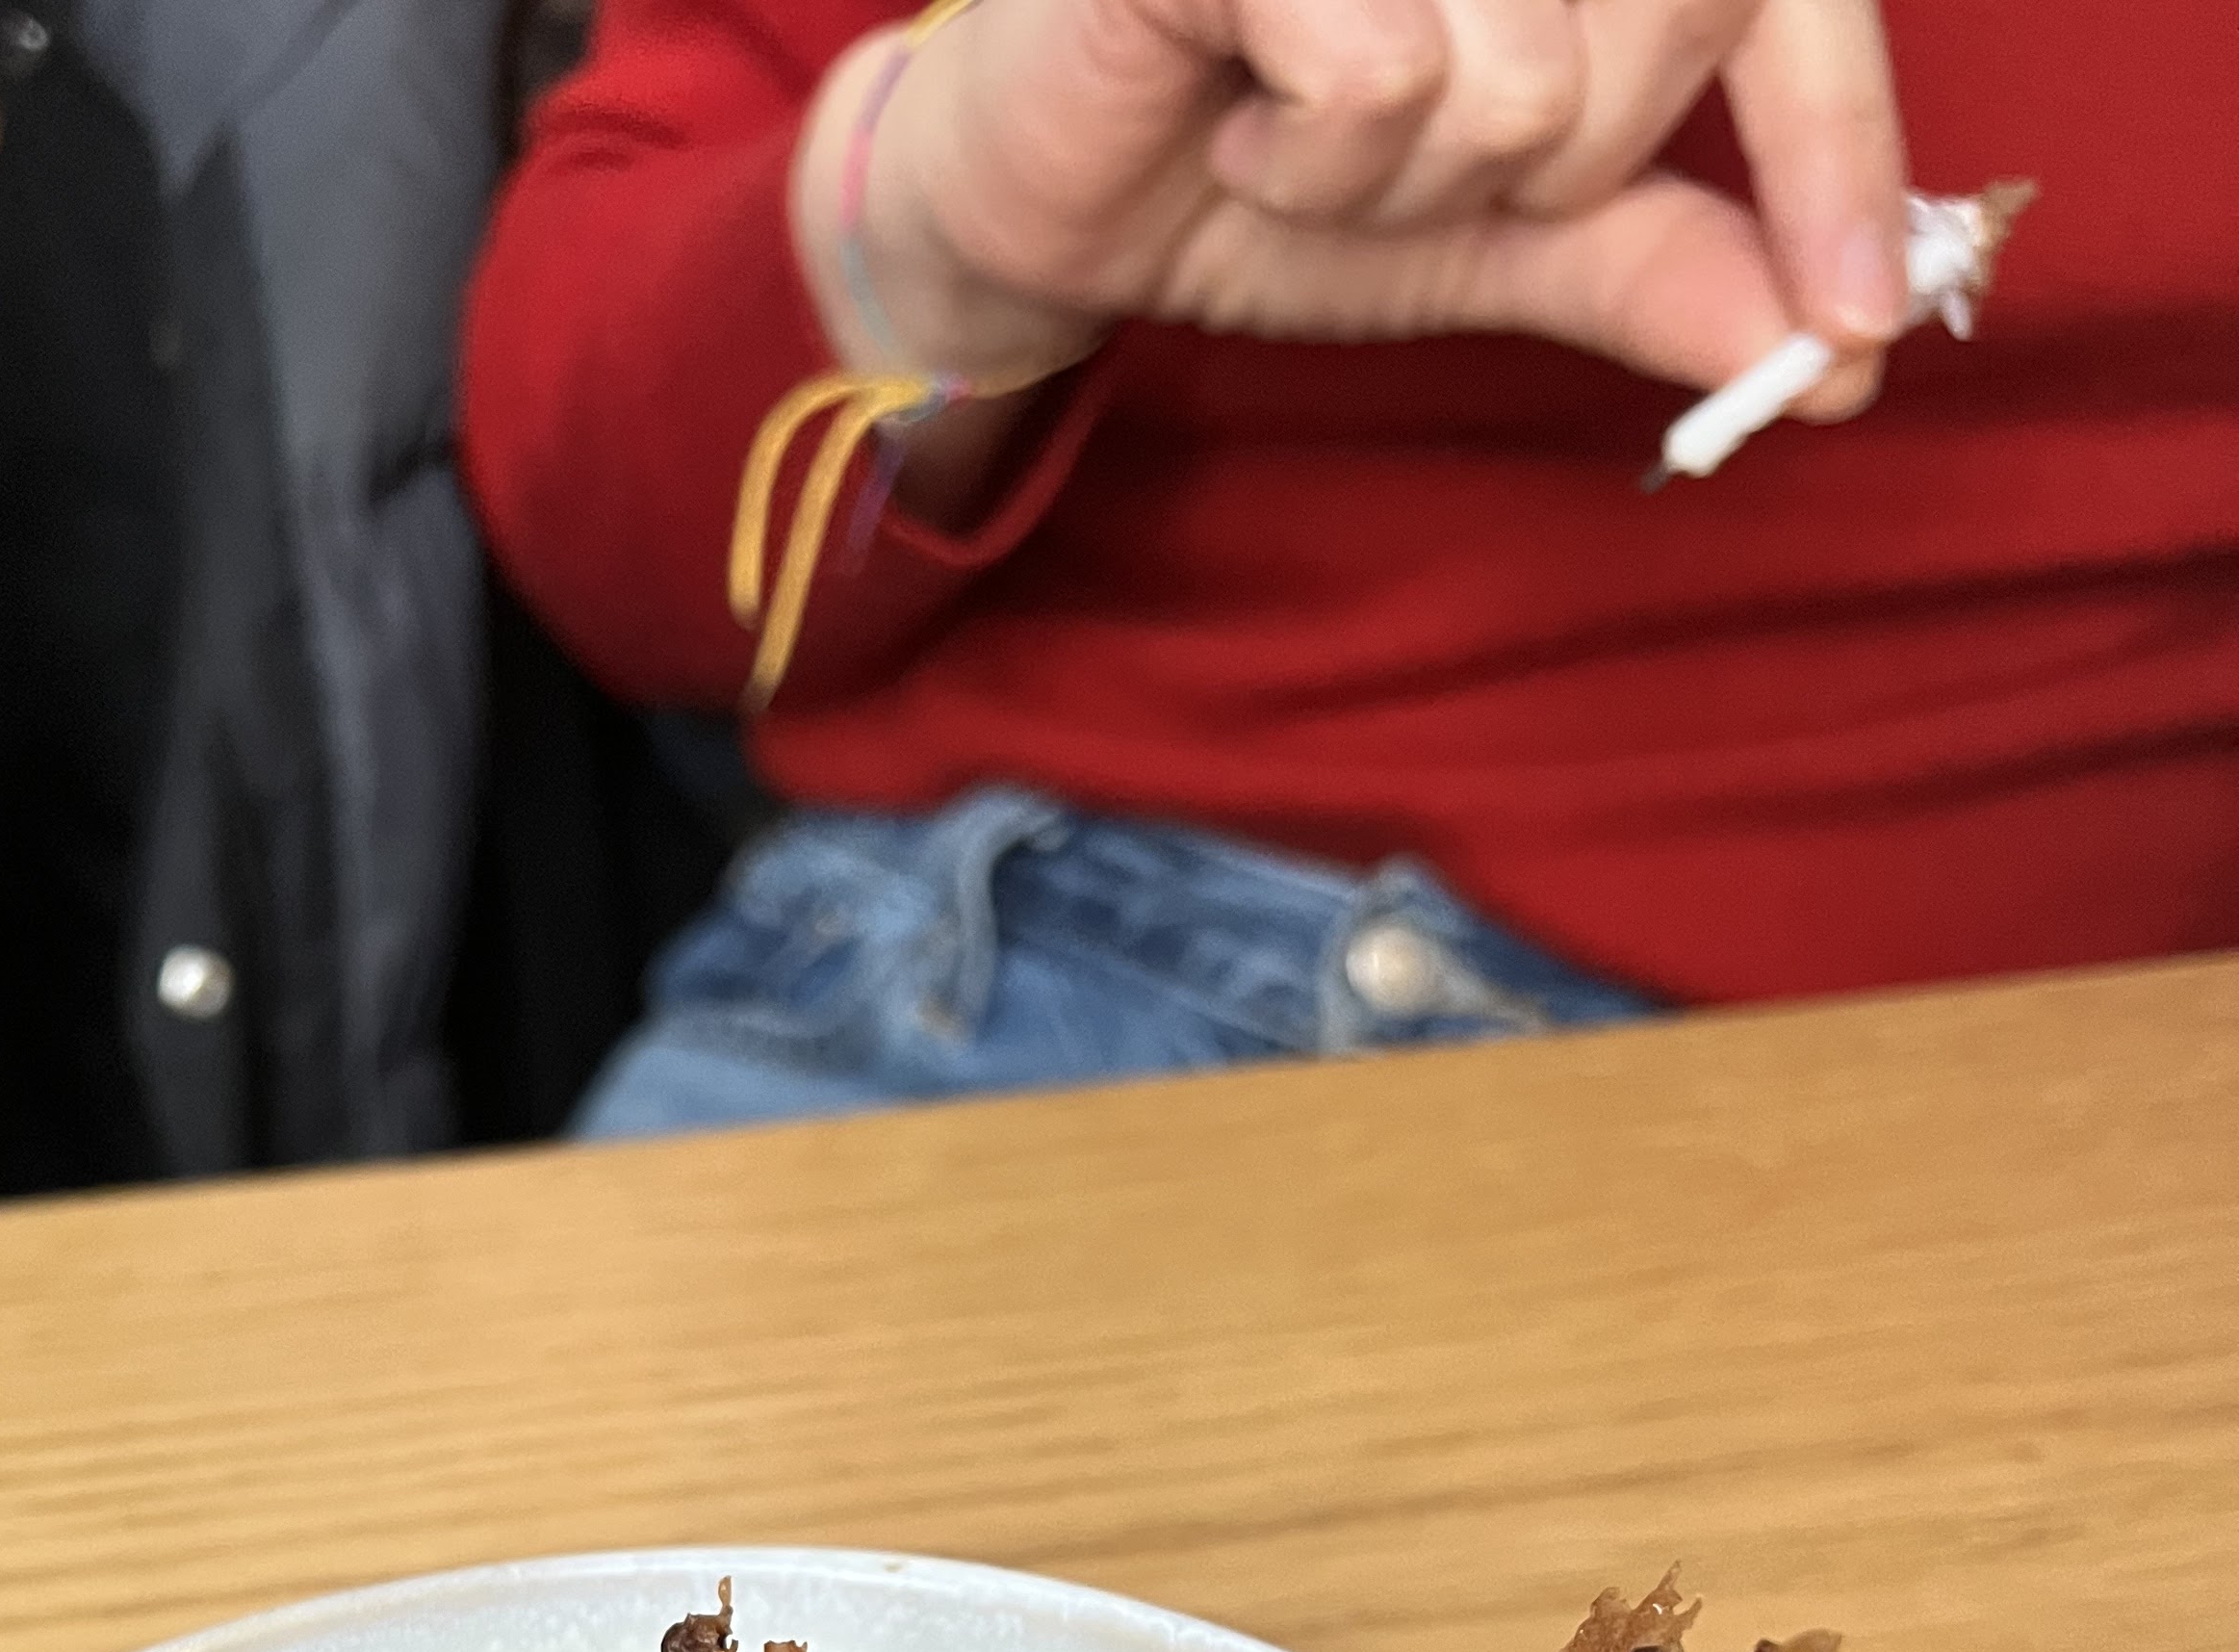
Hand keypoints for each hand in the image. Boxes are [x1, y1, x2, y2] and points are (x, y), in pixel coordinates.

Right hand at [793, 0, 1907, 413]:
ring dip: (1410, 177)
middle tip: (1415, 162)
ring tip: (1307, 142)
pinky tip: (1243, 129)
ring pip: (1525, 79)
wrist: (1044, 197)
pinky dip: (1315, 160)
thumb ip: (1667, 263)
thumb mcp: (1503, 233)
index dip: (1840, 159)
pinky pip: (1382, 79)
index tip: (1863, 333)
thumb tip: (1838, 355)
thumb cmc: (1269, 172)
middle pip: (1659, 40)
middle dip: (1555, 168)